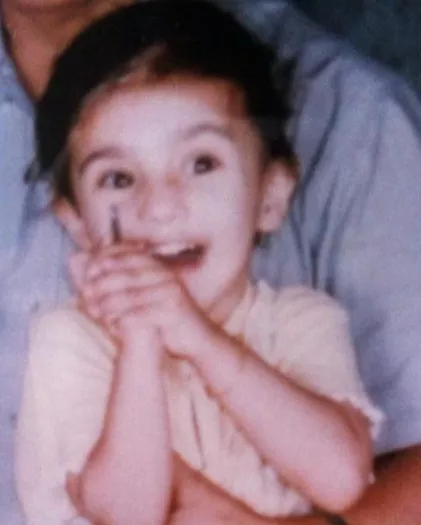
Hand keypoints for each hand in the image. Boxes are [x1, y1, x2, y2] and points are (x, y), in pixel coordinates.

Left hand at [74, 241, 220, 360]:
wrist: (196, 337)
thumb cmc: (167, 315)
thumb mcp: (150, 293)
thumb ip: (129, 281)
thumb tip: (104, 267)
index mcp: (160, 269)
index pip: (131, 257)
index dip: (108, 261)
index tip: (89, 270)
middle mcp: (166, 277)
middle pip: (128, 276)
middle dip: (103, 284)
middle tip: (85, 293)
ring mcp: (170, 293)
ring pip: (131, 296)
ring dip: (109, 304)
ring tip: (93, 312)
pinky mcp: (171, 312)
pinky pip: (141, 315)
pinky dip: (123, 320)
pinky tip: (111, 326)